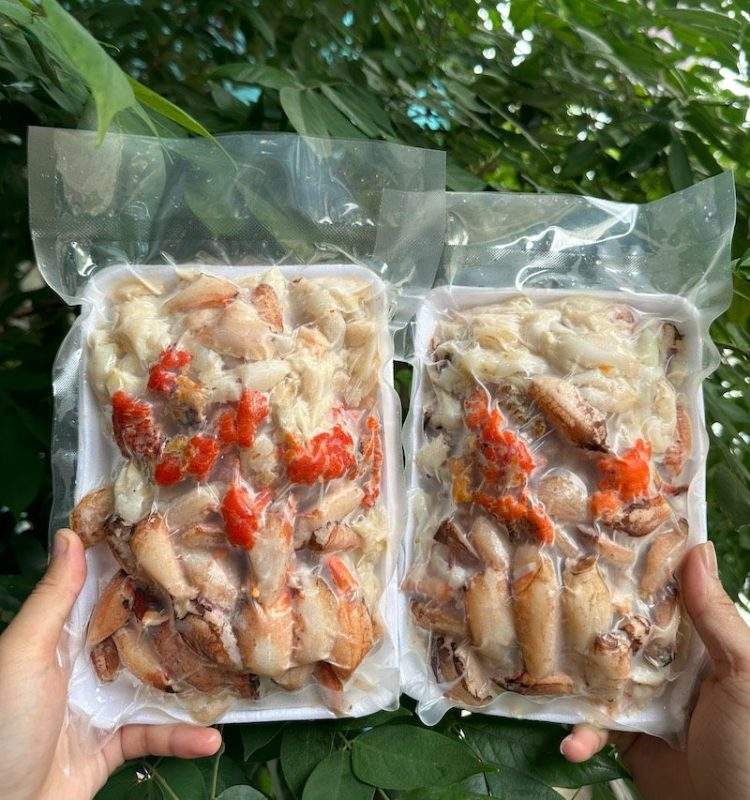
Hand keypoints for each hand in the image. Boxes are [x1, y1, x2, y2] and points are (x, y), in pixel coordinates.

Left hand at [0, 529, 221, 799]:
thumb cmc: (2, 724)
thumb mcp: (24, 654)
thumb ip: (53, 599)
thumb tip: (70, 533)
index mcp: (63, 637)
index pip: (107, 592)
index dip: (140, 568)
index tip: (182, 542)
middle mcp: (85, 666)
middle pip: (141, 634)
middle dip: (180, 620)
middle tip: (227, 599)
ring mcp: (102, 705)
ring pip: (157, 683)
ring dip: (193, 680)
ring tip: (234, 667)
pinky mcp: (114, 745)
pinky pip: (155, 735)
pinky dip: (183, 739)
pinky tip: (212, 738)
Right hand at [560, 542, 749, 799]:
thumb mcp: (745, 675)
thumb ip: (717, 618)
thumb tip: (699, 548)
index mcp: (700, 644)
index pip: (663, 596)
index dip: (634, 568)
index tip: (596, 534)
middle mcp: (669, 664)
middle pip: (622, 628)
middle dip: (587, 612)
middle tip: (546, 585)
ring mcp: (645, 698)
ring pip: (599, 672)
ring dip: (570, 673)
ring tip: (541, 664)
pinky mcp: (627, 735)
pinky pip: (595, 724)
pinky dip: (580, 734)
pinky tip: (572, 742)